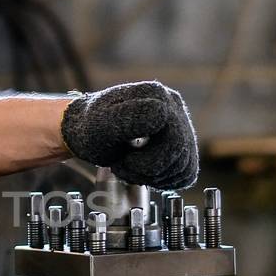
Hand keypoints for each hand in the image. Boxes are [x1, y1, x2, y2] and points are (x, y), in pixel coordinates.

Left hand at [60, 81, 198, 187]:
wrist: (88, 132)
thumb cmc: (91, 128)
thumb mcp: (101, 125)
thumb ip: (129, 117)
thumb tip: (163, 113)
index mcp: (157, 95)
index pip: (175, 140)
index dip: (150, 160)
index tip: (123, 160)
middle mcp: (173, 106)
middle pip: (181, 156)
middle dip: (150, 170)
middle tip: (124, 166)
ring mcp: (181, 124)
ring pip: (185, 167)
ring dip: (154, 176)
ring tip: (130, 167)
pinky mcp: (182, 142)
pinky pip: (187, 172)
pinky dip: (165, 180)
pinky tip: (143, 172)